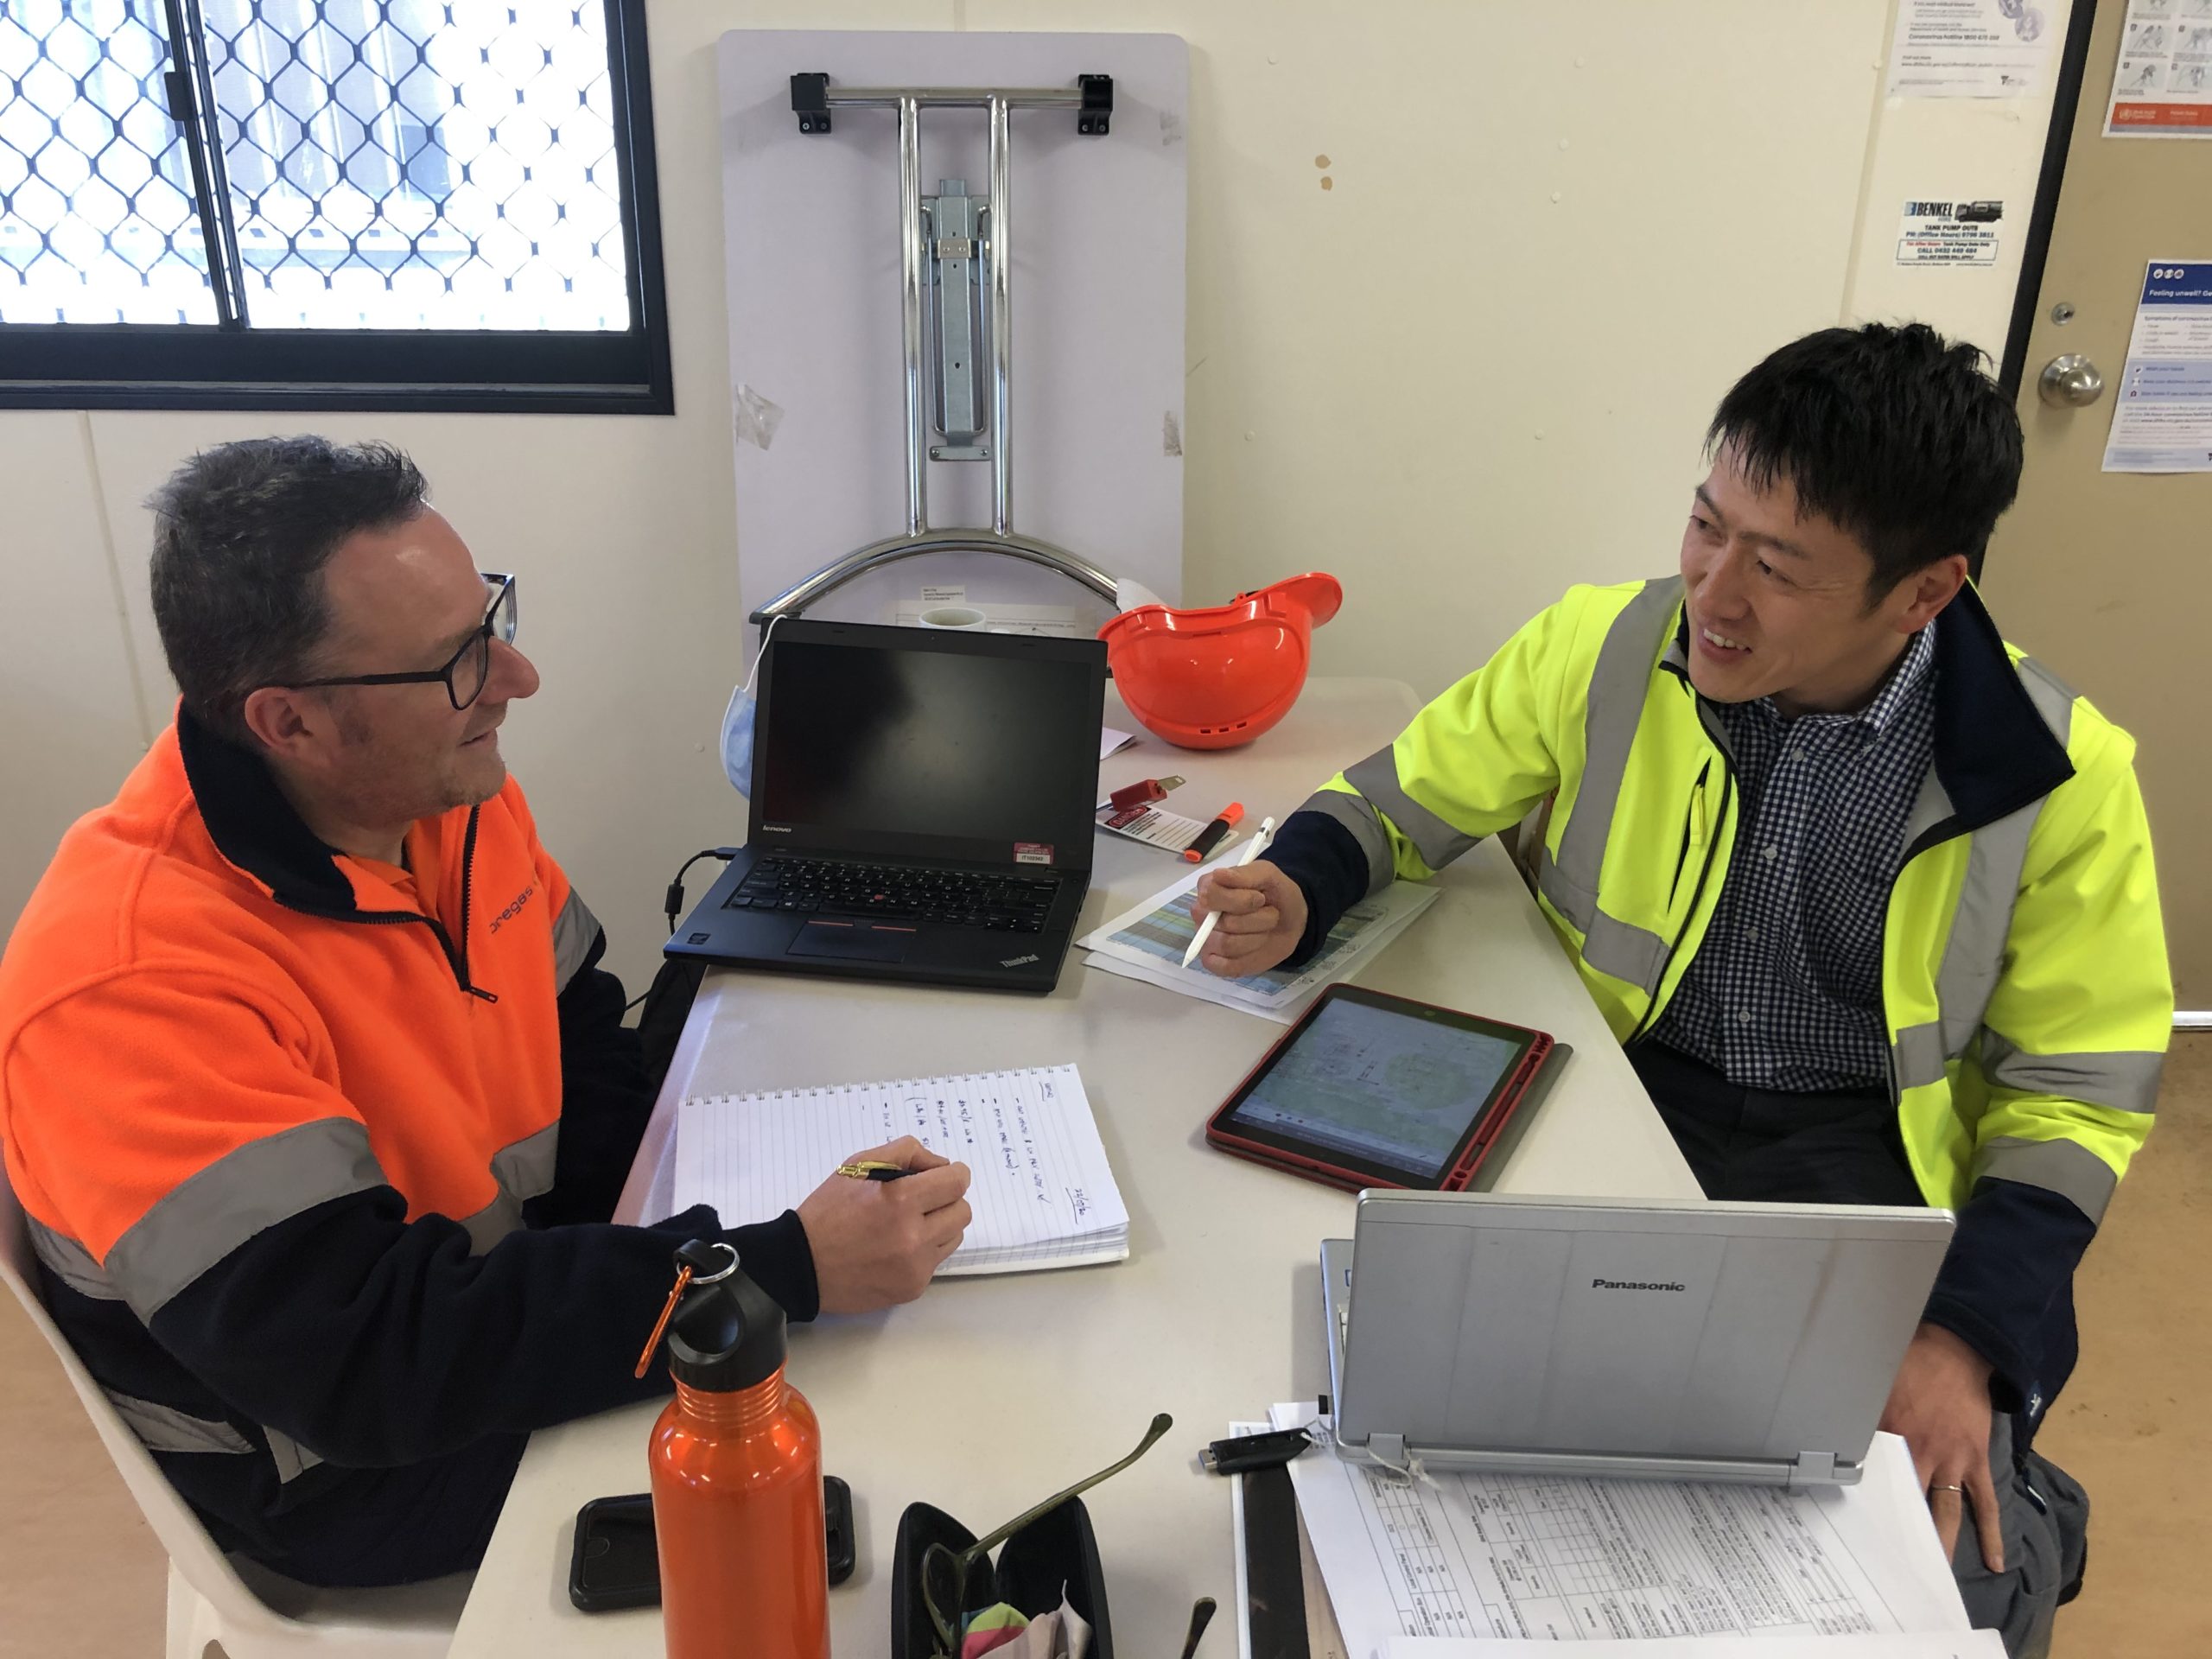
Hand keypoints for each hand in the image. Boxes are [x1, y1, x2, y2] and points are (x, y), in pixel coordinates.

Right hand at [795, 1137, 971, 1313]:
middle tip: (922, 1200)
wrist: (800, 1265)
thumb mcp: (857, 1165)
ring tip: (908, 1225)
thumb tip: (941, 1165)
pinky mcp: (912, 1288)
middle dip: (947, 1200)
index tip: (943, 1176)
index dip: (955, 1174)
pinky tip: (895, 1249)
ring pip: (954, 1237)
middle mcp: (914, 1235)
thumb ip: (905, 1152)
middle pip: (962, 1211)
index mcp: (900, 1199)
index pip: (957, 1183)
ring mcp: (915, 1266)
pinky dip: (923, 1252)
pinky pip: (935, 1262)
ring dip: (939, 1226)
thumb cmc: (828, 1211)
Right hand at [1191, 859, 1308, 978]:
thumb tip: (1218, 874)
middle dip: (1256, 919)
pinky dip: (1248, 957)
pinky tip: (1256, 946)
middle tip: (1269, 914)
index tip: (1260, 898)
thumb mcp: (1267, 875)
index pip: (1210, 895)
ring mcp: (1207, 940)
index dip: (1240, 900)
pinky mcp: (1215, 962)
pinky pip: (1224, 966)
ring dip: (1257, 937)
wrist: (1290, 920)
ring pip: (1228, 944)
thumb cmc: (1274, 894)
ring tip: (1266, 928)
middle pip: (1223, 922)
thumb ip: (1244, 875)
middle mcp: (1202, 915)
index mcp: (1209, 888)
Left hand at [1880, 1322, 2002, 1571]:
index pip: (1874, 1477)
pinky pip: (1987, 1503)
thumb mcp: (1878, 1386)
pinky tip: (1996, 1562)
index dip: (1865, 1503)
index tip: (1856, 1533)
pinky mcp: (1976, 1461)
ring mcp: (1953, 1460)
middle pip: (1909, 1503)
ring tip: (1936, 1577)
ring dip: (1942, 1544)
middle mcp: (1922, 1452)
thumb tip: (1838, 1433)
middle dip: (1903, 1535)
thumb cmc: (1911, 1364)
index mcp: (1892, 1435)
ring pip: (1946, 1513)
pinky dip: (1992, 1534)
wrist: (1957, 1350)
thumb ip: (1863, 1416)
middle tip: (1894, 1570)